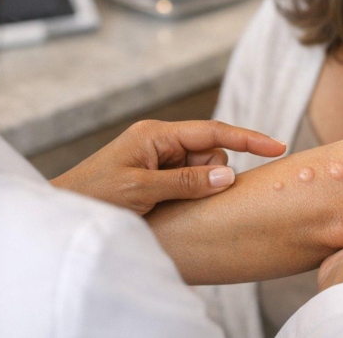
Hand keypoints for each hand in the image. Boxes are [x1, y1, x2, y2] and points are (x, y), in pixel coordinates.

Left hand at [51, 120, 285, 214]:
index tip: (278, 146)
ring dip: (197, 189)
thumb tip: (228, 175)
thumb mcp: (140, 189)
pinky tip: (168, 208)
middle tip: (179, 197)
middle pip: (210, 154)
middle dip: (209, 176)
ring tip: (163, 205)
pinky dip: (189, 195)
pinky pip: (189, 184)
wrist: (65, 211)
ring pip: (203, 172)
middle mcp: (160, 142)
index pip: (213, 132)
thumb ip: (186, 182)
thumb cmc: (93, 195)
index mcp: (156, 134)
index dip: (247, 139)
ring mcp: (158, 160)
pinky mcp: (156, 178)